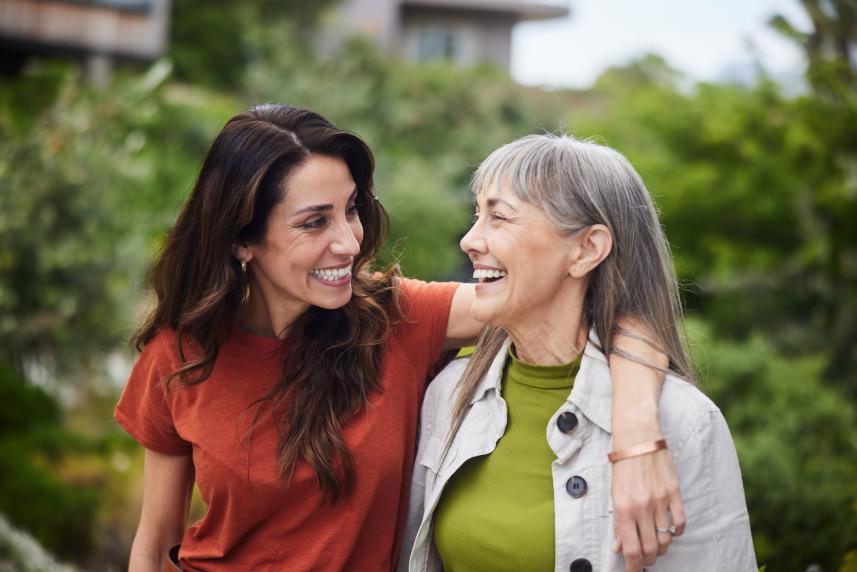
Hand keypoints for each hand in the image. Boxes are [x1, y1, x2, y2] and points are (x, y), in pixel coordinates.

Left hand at [611, 447, 685, 571]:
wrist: (637, 437)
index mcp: (623, 508)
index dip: (633, 566)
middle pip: (650, 548)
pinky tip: (670, 531)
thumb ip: (617, 521)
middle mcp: (642, 506)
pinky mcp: (674, 493)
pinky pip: (680, 522)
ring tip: (656, 547)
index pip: (630, 548)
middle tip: (645, 562)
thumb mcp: (614, 493)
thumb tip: (618, 546)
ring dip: (661, 548)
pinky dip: (676, 532)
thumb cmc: (622, 464)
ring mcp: (660, 500)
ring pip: (666, 538)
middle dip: (648, 561)